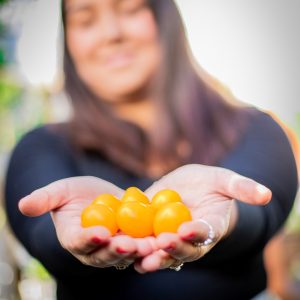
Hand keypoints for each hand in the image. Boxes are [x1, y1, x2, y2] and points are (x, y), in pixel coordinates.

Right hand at [19, 176, 156, 268]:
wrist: (97, 196)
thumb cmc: (74, 194)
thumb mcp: (59, 192)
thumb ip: (44, 199)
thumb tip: (22, 205)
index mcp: (76, 239)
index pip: (80, 242)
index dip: (88, 239)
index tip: (98, 233)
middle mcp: (97, 250)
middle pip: (107, 253)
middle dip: (117, 250)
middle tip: (129, 243)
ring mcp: (117, 246)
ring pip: (129, 252)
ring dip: (141, 250)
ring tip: (152, 243)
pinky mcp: (136, 238)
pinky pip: (145, 241)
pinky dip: (155, 241)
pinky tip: (167, 234)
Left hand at [134, 164, 271, 272]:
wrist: (190, 188)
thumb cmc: (211, 184)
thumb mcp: (225, 180)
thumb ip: (242, 187)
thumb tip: (266, 193)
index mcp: (208, 229)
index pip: (204, 234)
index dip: (197, 233)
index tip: (188, 229)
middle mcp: (187, 240)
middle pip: (179, 250)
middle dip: (169, 250)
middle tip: (158, 247)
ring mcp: (166, 236)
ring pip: (157, 250)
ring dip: (145, 252)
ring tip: (133, 251)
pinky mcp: (149, 229)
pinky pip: (139, 237)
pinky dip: (129, 240)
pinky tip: (115, 237)